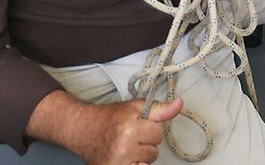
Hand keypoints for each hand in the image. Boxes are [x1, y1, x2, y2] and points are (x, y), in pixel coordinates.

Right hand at [40, 94, 183, 164]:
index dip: (150, 128)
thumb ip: (159, 108)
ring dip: (141, 155)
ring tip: (128, 147)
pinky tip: (127, 157)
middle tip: (131, 136)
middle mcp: (123, 146)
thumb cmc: (109, 118)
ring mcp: (118, 162)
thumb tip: (179, 104)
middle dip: (146, 142)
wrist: (84, 130)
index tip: (139, 125)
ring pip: (148, 162)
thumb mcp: (135, 107)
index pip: (158, 132)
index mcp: (129, 126)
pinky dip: (135, 164)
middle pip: (154, 150)